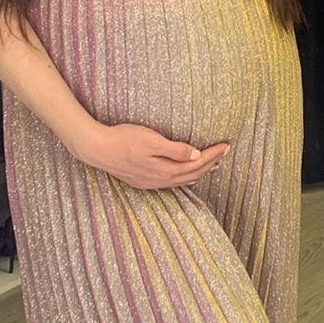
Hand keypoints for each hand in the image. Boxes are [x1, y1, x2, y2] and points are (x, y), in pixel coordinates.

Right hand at [74, 122, 228, 190]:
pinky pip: (171, 182)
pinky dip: (184, 178)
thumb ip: (175, 149)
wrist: (97, 149)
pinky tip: (185, 176)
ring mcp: (151, 181)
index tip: (226, 145)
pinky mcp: (143, 180)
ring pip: (182, 179)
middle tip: (224, 152)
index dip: (213, 154)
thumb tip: (196, 155)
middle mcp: (161, 179)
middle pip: (193, 173)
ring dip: (199, 172)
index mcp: (166, 169)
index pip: (197, 163)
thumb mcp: (151, 140)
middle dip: (210, 163)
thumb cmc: (123, 140)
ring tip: (212, 165)